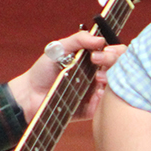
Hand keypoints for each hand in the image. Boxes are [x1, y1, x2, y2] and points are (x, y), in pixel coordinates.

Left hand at [8, 31, 126, 119]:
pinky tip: (97, 92)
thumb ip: (78, 40)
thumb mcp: (59, 48)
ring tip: (97, 78)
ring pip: (117, 88)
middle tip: (98, 61)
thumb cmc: (43, 71)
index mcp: (94, 63)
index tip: (105, 50)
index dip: (116, 52)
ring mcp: (96, 94)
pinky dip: (104, 98)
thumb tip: (100, 39)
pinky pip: (105, 106)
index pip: (116, 55)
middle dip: (114, 62)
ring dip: (111, 80)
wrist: (29, 94)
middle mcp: (99, 77)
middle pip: (121, 70)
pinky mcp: (91, 110)